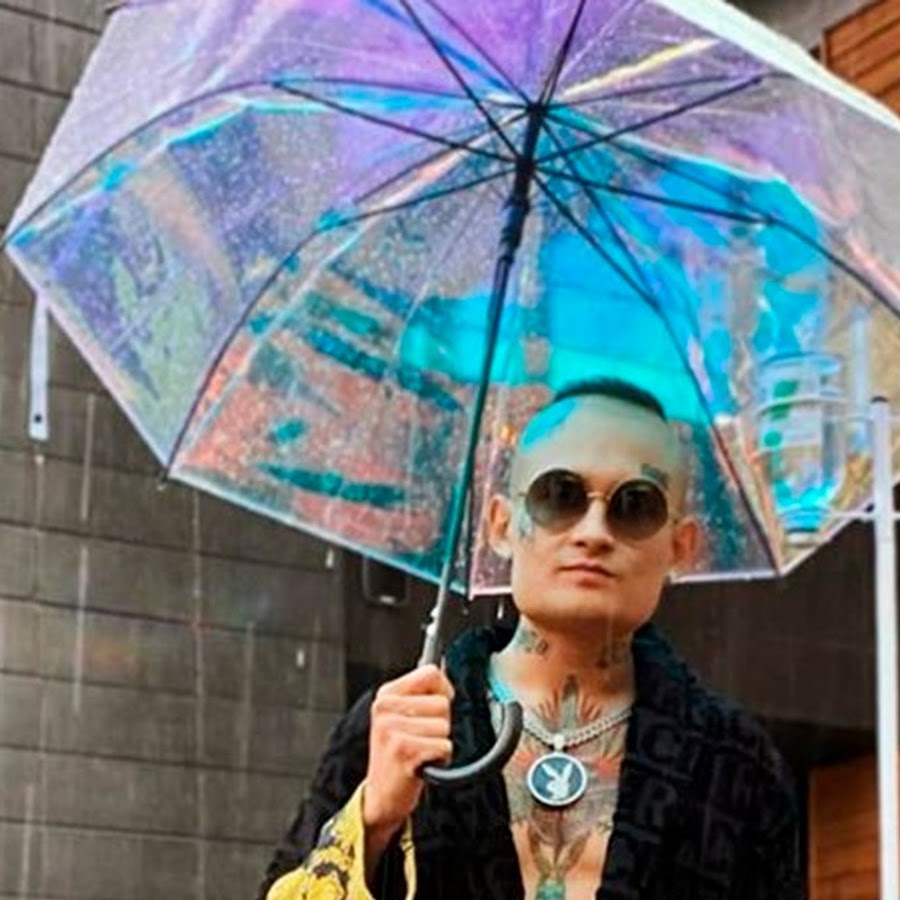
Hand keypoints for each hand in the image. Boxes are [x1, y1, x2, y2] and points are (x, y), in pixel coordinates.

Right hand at [362, 665, 453, 836]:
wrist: (380, 797)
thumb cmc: (397, 756)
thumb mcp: (402, 718)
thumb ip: (421, 693)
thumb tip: (442, 667)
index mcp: (386, 695)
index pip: (430, 673)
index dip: (443, 690)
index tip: (436, 708)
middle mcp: (385, 708)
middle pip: (442, 702)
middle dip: (441, 724)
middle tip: (421, 739)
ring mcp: (392, 729)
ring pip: (445, 725)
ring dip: (440, 743)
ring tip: (421, 753)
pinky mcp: (403, 750)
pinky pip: (444, 746)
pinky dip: (440, 759)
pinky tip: (421, 765)